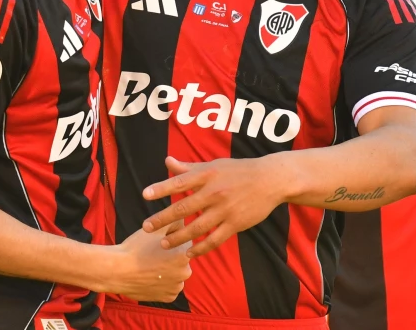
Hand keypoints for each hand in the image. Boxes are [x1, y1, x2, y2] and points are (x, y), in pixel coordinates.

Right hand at [111, 220, 191, 301]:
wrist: (117, 271)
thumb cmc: (136, 248)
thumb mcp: (156, 228)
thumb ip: (175, 221)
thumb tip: (184, 218)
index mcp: (184, 255)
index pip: (183, 243)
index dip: (170, 241)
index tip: (157, 243)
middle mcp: (185, 273)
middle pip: (180, 259)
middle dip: (171, 256)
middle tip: (153, 254)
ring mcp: (176, 288)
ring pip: (175, 274)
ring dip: (168, 270)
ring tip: (151, 265)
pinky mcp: (168, 298)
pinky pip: (169, 287)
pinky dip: (163, 283)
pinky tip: (151, 277)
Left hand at [141, 156, 285, 257]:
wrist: (270, 180)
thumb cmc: (239, 171)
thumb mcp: (214, 165)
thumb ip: (188, 168)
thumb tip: (167, 162)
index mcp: (208, 175)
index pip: (180, 182)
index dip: (162, 188)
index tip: (145, 195)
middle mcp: (214, 192)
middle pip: (183, 207)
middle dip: (162, 218)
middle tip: (146, 226)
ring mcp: (225, 209)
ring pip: (196, 227)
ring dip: (178, 237)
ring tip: (164, 244)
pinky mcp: (236, 223)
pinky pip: (214, 239)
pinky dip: (201, 248)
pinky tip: (189, 253)